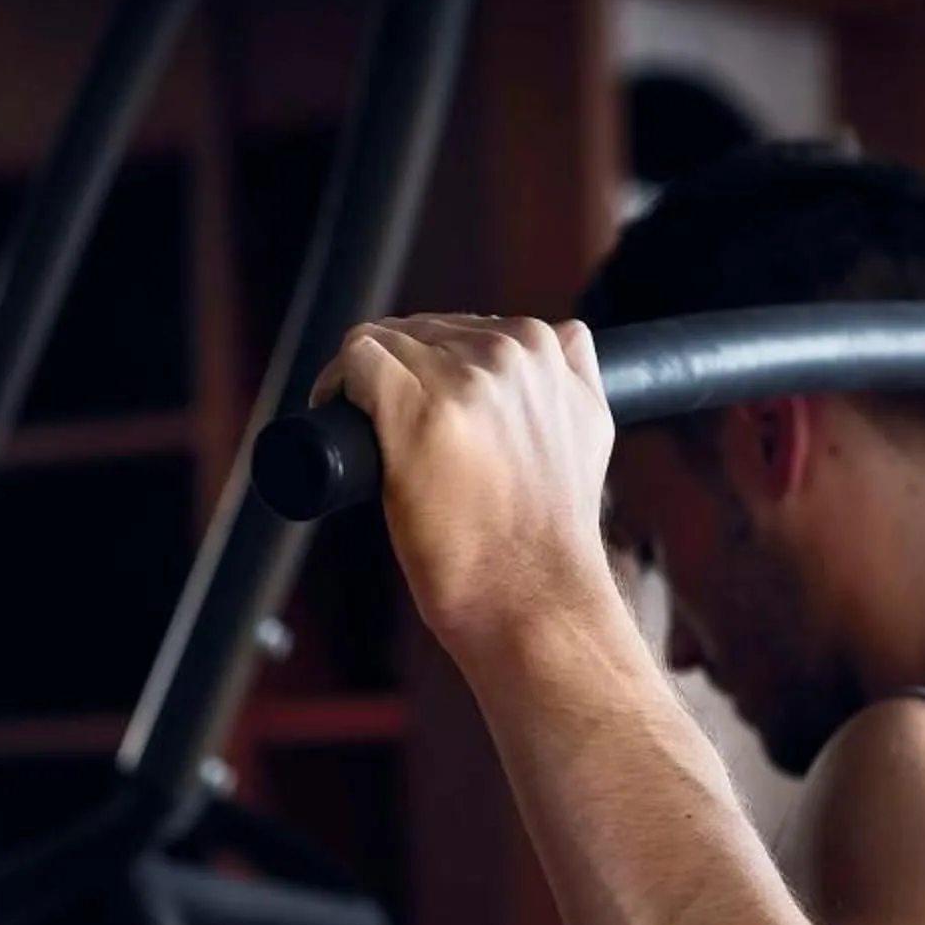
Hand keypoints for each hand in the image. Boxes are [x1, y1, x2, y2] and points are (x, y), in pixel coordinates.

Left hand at [313, 314, 615, 672]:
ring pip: (383, 341)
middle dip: (396, 373)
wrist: (535, 598)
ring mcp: (462, 379)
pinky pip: (356, 357)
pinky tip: (334, 416)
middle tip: (381, 428)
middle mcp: (509, 353)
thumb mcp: (589, 433)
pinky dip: (335, 383)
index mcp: (550, 348)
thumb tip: (562, 341)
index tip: (415, 405)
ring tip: (361, 431)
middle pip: (419, 331)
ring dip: (360, 381)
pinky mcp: (414, 408)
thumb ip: (573, 379)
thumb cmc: (549, 537)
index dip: (429, 366)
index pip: (464, 327)